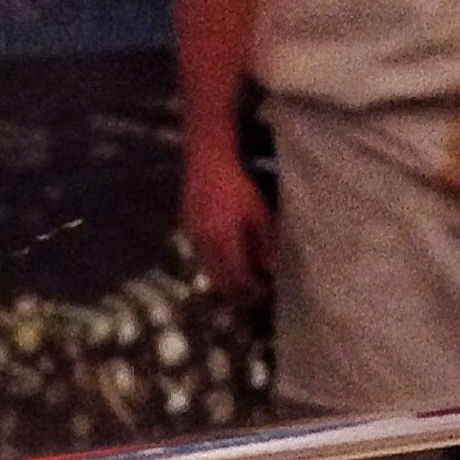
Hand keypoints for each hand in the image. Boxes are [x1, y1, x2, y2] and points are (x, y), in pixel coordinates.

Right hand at [180, 147, 277, 301]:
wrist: (207, 164)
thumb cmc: (238, 186)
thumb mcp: (258, 212)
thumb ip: (266, 242)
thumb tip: (272, 267)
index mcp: (223, 239)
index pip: (236, 275)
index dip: (249, 288)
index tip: (263, 294)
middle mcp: (204, 243)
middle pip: (220, 278)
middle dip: (237, 290)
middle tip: (253, 296)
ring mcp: (193, 238)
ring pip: (208, 270)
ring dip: (224, 280)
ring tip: (241, 282)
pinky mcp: (187, 232)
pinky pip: (201, 258)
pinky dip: (215, 266)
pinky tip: (227, 263)